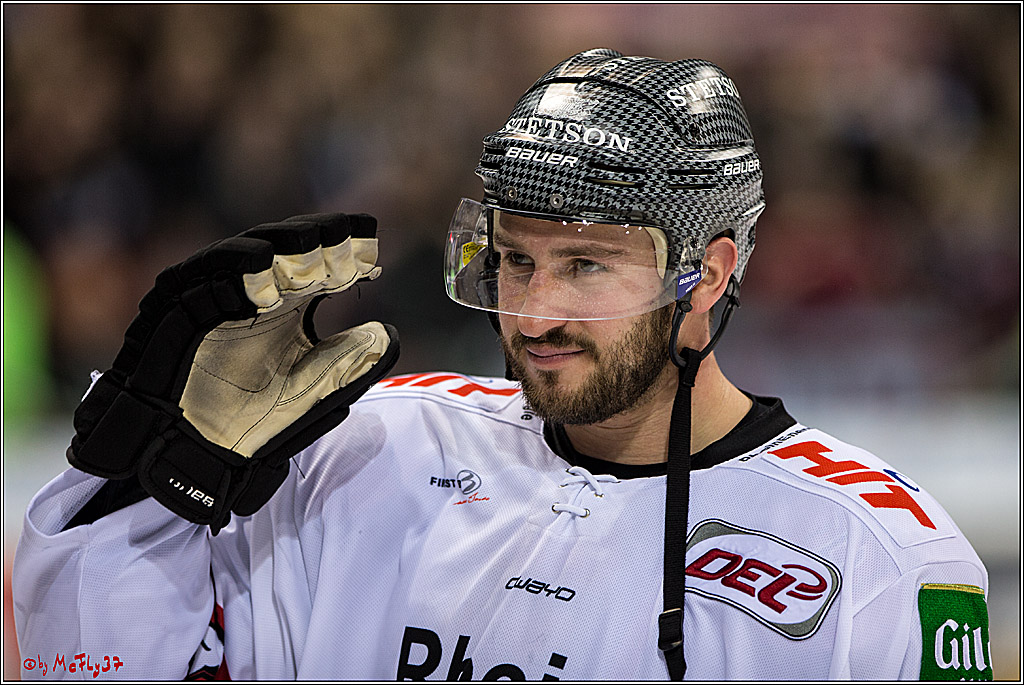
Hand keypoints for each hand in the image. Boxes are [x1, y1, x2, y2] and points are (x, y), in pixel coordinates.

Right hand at [68, 213, 398, 532]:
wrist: (198, 453)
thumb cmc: (256, 422)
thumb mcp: (316, 389)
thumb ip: (352, 360)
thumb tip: (389, 332)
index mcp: (291, 306)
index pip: (324, 263)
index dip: (349, 254)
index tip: (375, 254)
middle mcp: (256, 292)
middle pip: (291, 246)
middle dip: (322, 240)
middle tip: (350, 241)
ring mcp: (218, 292)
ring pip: (251, 248)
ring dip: (284, 245)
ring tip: (316, 246)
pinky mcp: (179, 302)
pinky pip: (205, 273)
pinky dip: (234, 267)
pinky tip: (265, 268)